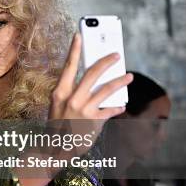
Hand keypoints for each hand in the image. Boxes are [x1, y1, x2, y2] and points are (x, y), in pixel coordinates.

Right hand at [48, 33, 132, 154]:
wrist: (56, 150)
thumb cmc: (58, 126)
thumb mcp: (58, 107)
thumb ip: (72, 93)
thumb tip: (91, 81)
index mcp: (59, 92)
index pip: (68, 66)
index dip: (74, 50)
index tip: (79, 35)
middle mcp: (71, 98)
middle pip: (92, 73)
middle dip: (106, 61)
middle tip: (116, 55)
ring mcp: (83, 109)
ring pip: (107, 89)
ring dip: (120, 81)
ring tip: (129, 76)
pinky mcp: (94, 121)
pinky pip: (110, 110)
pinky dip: (116, 107)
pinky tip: (121, 106)